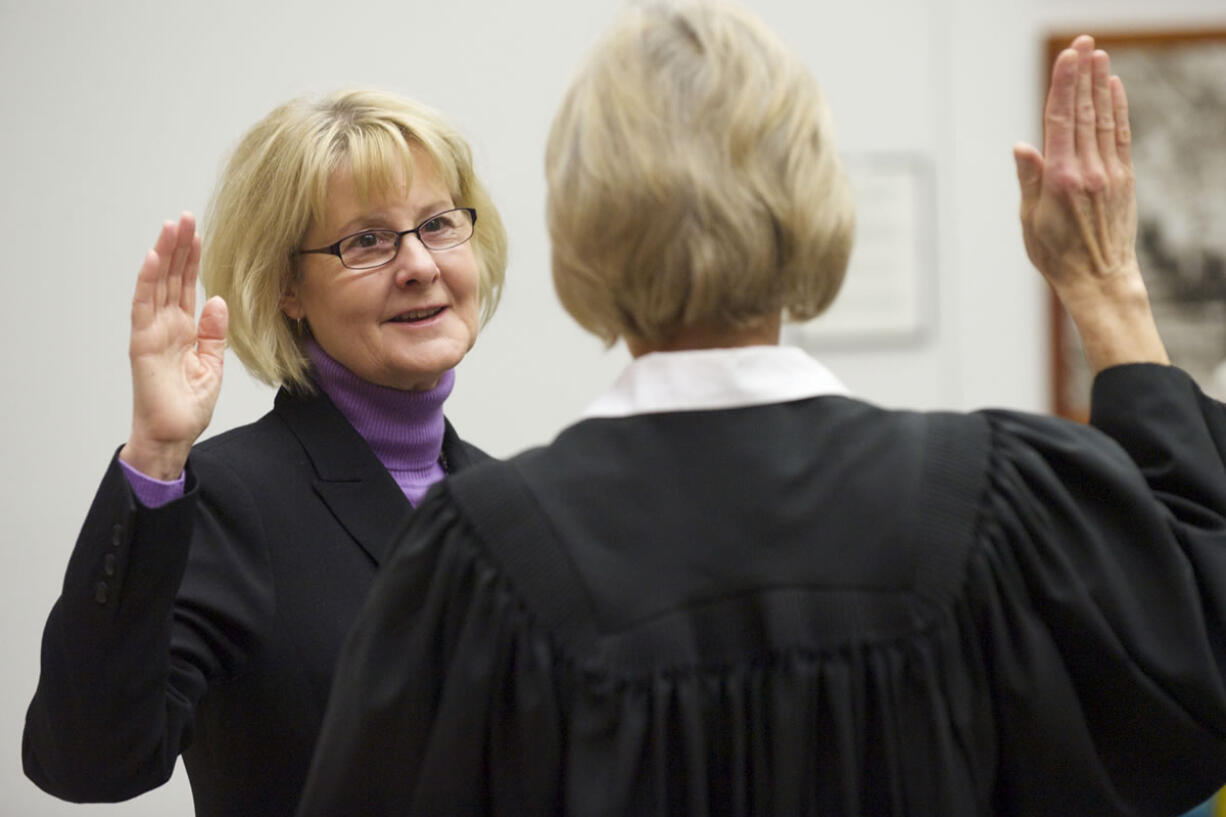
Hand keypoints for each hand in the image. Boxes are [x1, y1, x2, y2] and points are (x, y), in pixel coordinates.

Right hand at [119, 213, 228, 479]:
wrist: (174, 434)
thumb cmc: (189, 405)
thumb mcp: (212, 364)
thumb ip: (213, 332)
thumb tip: (217, 300)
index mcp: (184, 329)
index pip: (186, 286)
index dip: (191, 260)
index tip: (198, 233)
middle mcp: (165, 325)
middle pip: (171, 278)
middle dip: (178, 247)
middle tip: (184, 216)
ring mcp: (152, 332)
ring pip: (157, 284)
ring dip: (163, 254)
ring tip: (171, 226)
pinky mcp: (142, 343)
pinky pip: (143, 307)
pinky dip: (147, 282)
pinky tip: (153, 258)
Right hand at [1014, 35, 1167, 372]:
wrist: (1098, 279)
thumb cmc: (1056, 255)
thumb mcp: (1030, 221)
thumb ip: (1029, 179)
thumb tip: (1022, 146)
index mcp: (1060, 179)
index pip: (1061, 121)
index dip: (1064, 86)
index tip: (1067, 57)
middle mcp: (1087, 170)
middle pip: (1084, 112)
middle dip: (1083, 76)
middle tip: (1084, 43)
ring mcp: (1109, 173)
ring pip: (1104, 119)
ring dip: (1101, 85)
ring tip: (1098, 56)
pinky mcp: (1123, 179)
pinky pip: (1120, 136)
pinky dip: (1118, 109)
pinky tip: (1114, 89)